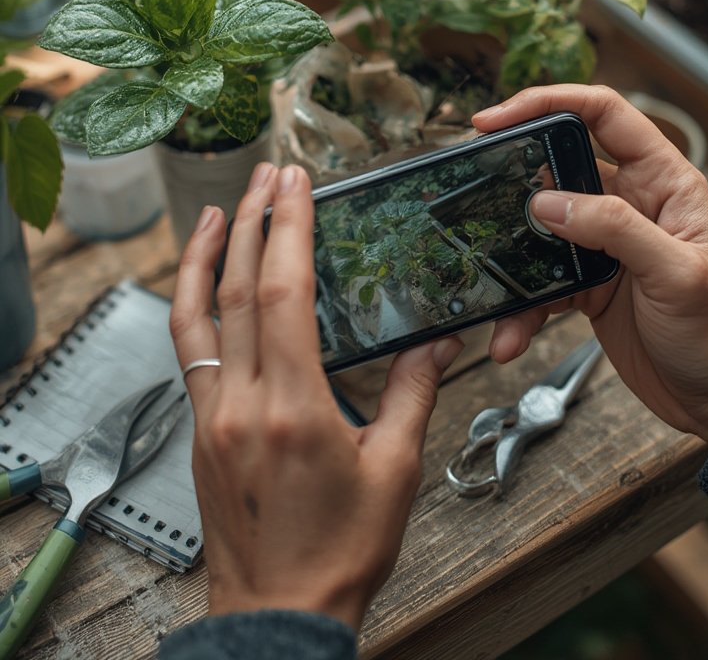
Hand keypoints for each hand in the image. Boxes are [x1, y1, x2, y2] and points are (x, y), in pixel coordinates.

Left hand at [169, 162, 462, 629]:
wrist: (278, 611)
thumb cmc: (338, 551)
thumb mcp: (394, 470)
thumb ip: (414, 395)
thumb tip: (439, 343)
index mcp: (293, 407)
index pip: (284, 292)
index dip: (289, 227)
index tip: (295, 183)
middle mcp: (240, 403)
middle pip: (238, 289)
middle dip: (254, 220)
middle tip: (268, 175)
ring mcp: (211, 415)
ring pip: (196, 316)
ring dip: (208, 255)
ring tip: (223, 210)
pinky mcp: (201, 429)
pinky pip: (191, 351)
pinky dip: (195, 305)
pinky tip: (208, 285)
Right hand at [473, 84, 707, 449]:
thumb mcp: (676, 275)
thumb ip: (615, 229)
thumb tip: (548, 202)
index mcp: (663, 182)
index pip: (604, 115)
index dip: (550, 103)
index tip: (499, 117)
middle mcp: (630, 204)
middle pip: (558, 165)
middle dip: (513, 174)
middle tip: (474, 181)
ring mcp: (604, 244)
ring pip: (540, 227)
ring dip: (511, 253)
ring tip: (489, 274)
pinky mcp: (586, 283)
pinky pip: (540, 281)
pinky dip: (521, 305)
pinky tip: (512, 331)